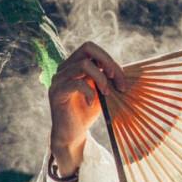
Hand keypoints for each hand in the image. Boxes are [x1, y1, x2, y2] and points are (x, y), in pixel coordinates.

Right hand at [48, 41, 126, 175]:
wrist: (72, 134)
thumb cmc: (88, 112)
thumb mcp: (102, 91)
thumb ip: (108, 77)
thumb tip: (125, 67)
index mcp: (74, 64)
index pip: (91, 48)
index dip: (108, 59)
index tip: (120, 78)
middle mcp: (64, 68)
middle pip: (87, 48)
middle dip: (107, 61)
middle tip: (116, 79)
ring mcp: (58, 79)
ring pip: (83, 64)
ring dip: (100, 78)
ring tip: (106, 93)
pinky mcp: (56, 92)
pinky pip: (76, 83)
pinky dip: (89, 92)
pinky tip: (92, 104)